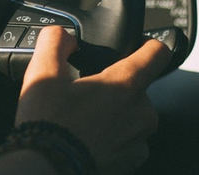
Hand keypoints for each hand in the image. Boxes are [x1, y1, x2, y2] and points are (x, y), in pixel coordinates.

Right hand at [15, 26, 170, 173]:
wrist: (47, 167)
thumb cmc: (49, 124)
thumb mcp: (42, 72)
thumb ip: (56, 42)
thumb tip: (64, 36)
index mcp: (124, 84)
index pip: (156, 53)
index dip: (148, 44)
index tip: (140, 45)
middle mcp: (141, 112)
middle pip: (137, 87)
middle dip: (114, 88)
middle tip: (85, 95)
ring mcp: (138, 140)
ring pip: (132, 116)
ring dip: (114, 114)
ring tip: (82, 120)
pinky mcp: (132, 162)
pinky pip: (128, 141)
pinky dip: (111, 138)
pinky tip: (86, 138)